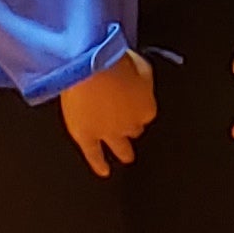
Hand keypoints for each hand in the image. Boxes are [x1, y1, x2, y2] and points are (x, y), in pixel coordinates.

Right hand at [55, 52, 157, 176]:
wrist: (89, 69)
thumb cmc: (113, 61)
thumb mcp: (139, 64)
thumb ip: (141, 76)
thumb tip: (138, 76)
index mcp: (147, 107)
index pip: (145, 113)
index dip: (138, 108)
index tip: (133, 105)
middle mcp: (131, 124)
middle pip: (134, 129)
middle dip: (132, 127)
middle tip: (131, 129)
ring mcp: (108, 133)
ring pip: (120, 146)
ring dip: (124, 151)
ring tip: (126, 157)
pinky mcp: (86, 136)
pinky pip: (94, 155)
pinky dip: (99, 164)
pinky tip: (104, 171)